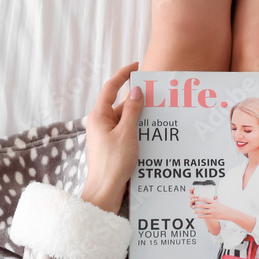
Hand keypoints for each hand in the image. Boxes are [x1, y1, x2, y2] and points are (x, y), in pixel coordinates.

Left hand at [80, 62, 144, 213]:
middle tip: (157, 95)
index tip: (136, 66)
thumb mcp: (127, 132)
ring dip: (139, 117)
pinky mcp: (111, 147)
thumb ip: (132, 110)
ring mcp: (105, 136)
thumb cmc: (113, 163)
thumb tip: (136, 90)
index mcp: (99, 116)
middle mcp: (100, 123)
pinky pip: (126, 131)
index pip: (111, 87)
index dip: (123, 74)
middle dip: (137, 100)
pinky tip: (152, 133)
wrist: (105, 192)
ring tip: (159, 116)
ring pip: (124, 119)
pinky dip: (137, 129)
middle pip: (120, 104)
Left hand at [190, 194, 229, 221]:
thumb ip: (213, 201)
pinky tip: (198, 216)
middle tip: (193, 205)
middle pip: (203, 205)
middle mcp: (213, 206)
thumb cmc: (224, 208)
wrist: (230, 213)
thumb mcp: (219, 203)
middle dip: (197, 205)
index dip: (200, 198)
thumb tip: (208, 200)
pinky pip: (206, 216)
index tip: (196, 198)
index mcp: (214, 202)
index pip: (206, 199)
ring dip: (197, 211)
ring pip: (203, 211)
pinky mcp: (213, 216)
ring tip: (194, 211)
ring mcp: (213, 211)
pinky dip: (201, 216)